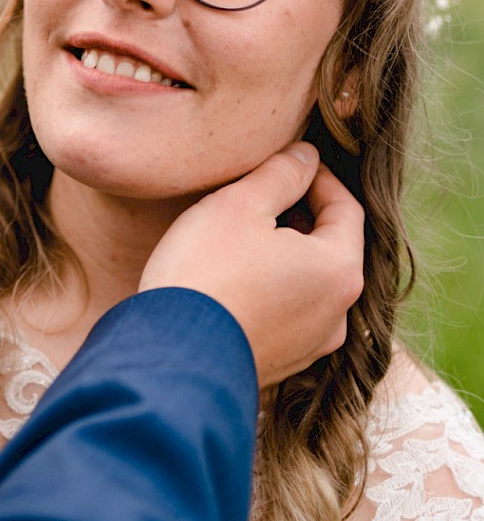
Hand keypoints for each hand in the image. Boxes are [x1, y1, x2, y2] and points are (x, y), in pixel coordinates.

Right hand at [139, 145, 364, 387]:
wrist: (173, 359)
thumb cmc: (207, 272)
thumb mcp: (241, 204)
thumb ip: (282, 173)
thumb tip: (306, 156)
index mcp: (339, 270)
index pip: (346, 209)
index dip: (319, 178)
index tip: (290, 162)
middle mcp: (338, 314)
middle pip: (331, 248)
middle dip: (302, 216)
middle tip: (262, 195)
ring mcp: (312, 345)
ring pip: (311, 282)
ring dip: (288, 254)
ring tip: (245, 236)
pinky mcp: (284, 364)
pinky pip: (291, 313)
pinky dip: (275, 288)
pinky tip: (236, 277)